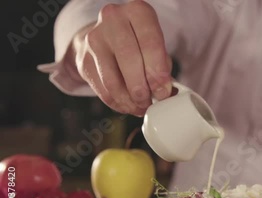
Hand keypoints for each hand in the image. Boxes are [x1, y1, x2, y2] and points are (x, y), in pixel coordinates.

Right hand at [70, 0, 171, 115]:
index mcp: (137, 12)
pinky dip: (118, 103)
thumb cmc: (140, 42)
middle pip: (128, 59)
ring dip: (129, 100)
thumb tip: (164, 92)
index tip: (162, 90)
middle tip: (151, 102)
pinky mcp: (83, 60)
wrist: (108, 35)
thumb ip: (162, 66)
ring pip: (112, 80)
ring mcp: (94, 39)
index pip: (149, 41)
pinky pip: (102, 90)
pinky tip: (128, 106)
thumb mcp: (157, 45)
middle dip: (142, 88)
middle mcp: (113, 20)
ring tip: (141, 107)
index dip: (157, 70)